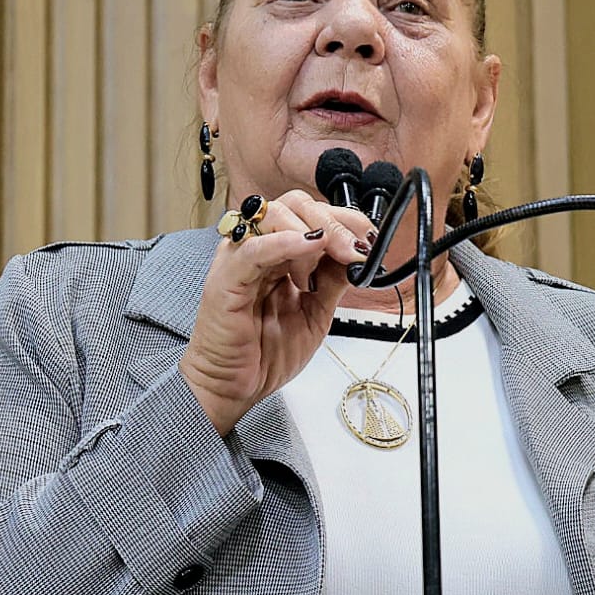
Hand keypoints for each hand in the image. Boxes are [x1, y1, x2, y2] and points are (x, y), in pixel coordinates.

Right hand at [180, 190, 372, 435]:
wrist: (234, 387)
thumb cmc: (264, 352)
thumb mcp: (316, 313)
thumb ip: (333, 280)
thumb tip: (358, 254)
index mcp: (279, 254)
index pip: (311, 215)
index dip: (344, 220)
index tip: (368, 239)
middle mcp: (259, 249)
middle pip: (294, 206)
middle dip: (334, 221)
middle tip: (357, 247)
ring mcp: (240, 259)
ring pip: (274, 216)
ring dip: (314, 229)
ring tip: (336, 253)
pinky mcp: (225, 278)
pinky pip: (253, 249)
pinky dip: (282, 242)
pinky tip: (307, 244)